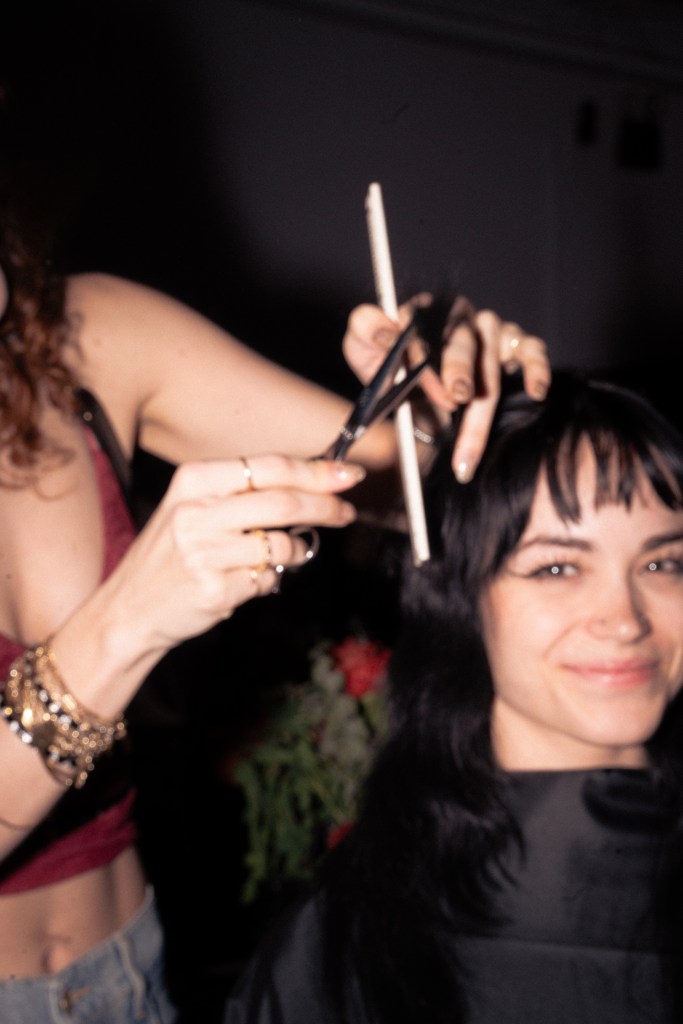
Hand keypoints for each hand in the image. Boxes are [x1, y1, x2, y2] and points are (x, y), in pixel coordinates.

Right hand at [106, 454, 362, 653]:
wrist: (130, 608)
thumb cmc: (170, 556)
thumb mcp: (194, 508)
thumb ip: (244, 494)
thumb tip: (312, 483)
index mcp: (195, 480)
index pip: (271, 467)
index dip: (317, 471)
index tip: (347, 474)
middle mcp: (197, 511)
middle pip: (285, 502)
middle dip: (326, 506)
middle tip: (345, 512)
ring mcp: (206, 552)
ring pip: (282, 545)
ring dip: (292, 552)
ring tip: (272, 557)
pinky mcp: (215, 588)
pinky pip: (267, 580)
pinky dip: (266, 581)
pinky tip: (241, 580)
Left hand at [342, 294, 549, 481]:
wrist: (418, 406)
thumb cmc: (392, 375)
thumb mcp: (365, 353)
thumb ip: (365, 332)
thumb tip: (388, 330)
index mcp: (422, 312)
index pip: (422, 324)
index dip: (418, 352)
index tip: (411, 378)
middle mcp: (458, 317)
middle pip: (460, 339)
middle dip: (456, 370)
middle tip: (454, 397)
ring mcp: (489, 330)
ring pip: (492, 356)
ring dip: (484, 395)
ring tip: (472, 429)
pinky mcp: (515, 345)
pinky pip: (532, 350)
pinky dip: (536, 368)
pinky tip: (536, 391)